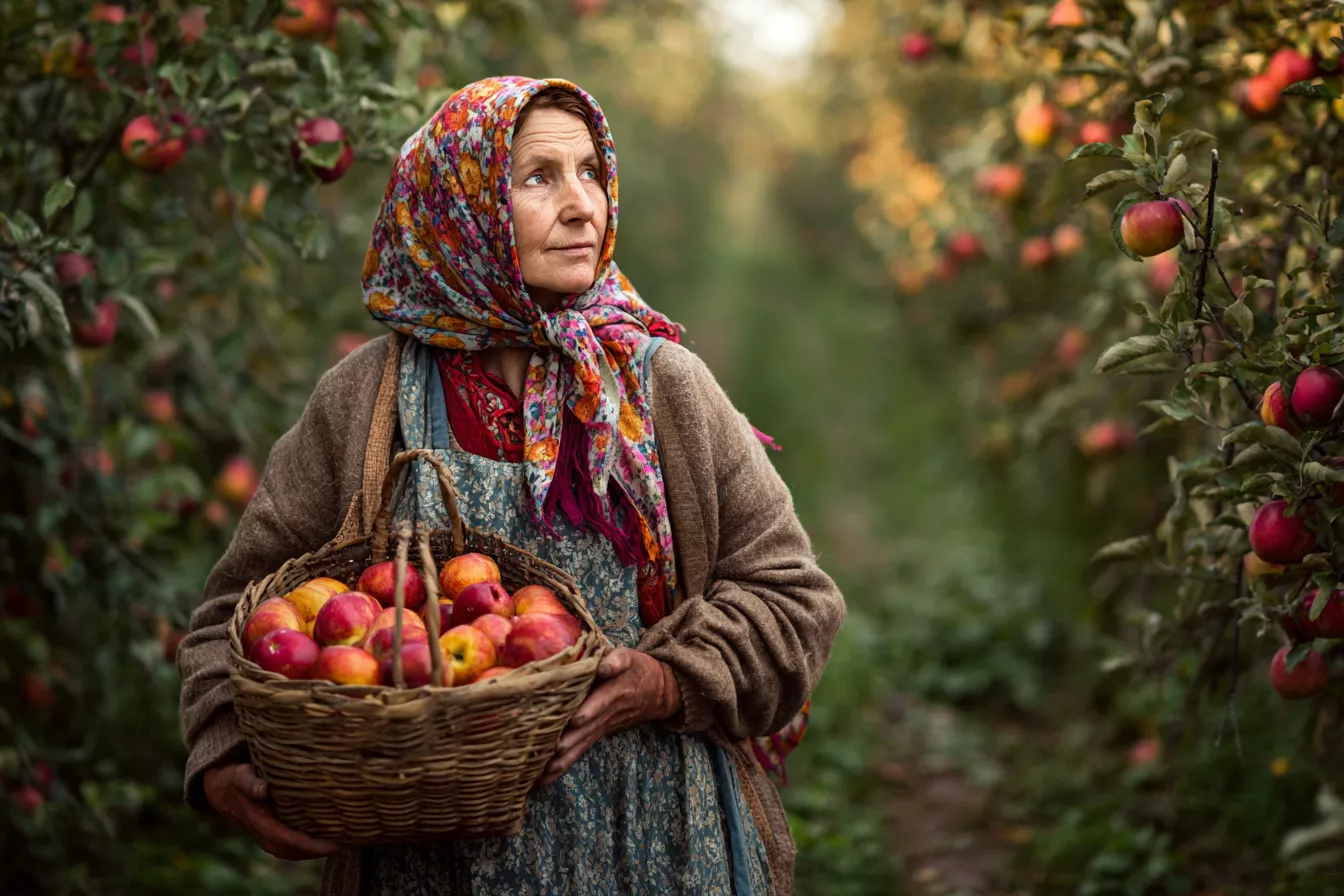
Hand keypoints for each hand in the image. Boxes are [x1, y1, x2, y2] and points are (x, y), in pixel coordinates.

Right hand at [203, 763, 339, 860]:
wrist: (223, 790)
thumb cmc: (236, 779)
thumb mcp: (241, 776)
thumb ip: (251, 783)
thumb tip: (263, 789)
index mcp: (258, 822)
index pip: (287, 839)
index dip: (310, 845)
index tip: (333, 845)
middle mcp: (263, 834)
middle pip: (293, 850)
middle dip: (318, 852)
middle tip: (347, 847)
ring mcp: (267, 837)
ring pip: (293, 852)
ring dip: (315, 853)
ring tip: (343, 847)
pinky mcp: (272, 834)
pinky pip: (291, 846)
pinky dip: (308, 848)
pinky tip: (327, 842)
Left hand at [539, 648, 681, 786]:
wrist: (656, 692)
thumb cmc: (636, 669)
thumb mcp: (630, 657)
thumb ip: (616, 660)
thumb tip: (603, 666)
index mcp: (614, 691)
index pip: (602, 701)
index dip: (590, 710)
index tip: (576, 721)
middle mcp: (607, 713)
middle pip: (588, 730)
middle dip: (571, 742)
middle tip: (552, 752)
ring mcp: (602, 726)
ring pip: (583, 744)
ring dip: (565, 759)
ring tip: (544, 772)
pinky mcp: (598, 734)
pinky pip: (581, 750)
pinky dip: (564, 765)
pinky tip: (546, 779)